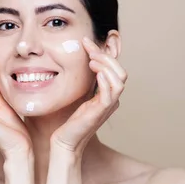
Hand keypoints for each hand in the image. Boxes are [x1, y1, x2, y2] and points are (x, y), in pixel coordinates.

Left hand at [50, 37, 127, 154]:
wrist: (64, 141)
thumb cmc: (68, 120)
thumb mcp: (77, 96)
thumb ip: (81, 82)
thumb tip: (76, 62)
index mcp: (106, 94)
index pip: (112, 68)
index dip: (102, 53)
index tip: (86, 42)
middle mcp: (111, 99)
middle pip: (120, 71)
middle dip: (106, 56)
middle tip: (89, 48)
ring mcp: (107, 106)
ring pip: (120, 80)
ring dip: (107, 65)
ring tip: (91, 59)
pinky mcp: (100, 112)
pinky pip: (110, 93)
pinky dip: (105, 80)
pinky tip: (95, 72)